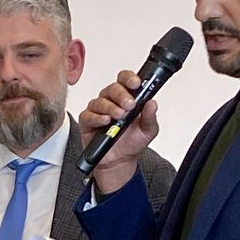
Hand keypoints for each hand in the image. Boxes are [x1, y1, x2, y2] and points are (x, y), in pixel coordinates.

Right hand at [77, 71, 157, 195]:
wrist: (120, 160)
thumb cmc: (131, 142)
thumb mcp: (148, 131)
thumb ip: (150, 117)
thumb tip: (152, 103)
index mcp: (126, 97)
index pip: (125, 80)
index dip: (129, 78)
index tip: (136, 84)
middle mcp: (111, 101)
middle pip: (112, 88)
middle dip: (122, 95)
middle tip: (129, 105)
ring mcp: (98, 110)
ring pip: (100, 101)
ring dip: (110, 107)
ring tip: (118, 116)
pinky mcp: (87, 121)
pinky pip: (88, 115)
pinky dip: (97, 118)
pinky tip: (106, 121)